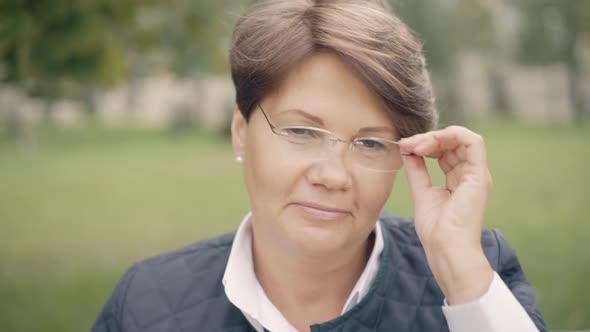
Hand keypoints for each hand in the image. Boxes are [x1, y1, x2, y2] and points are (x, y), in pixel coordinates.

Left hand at [399, 125, 493, 304]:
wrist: (445, 247)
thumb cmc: (435, 228)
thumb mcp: (421, 191)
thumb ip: (417, 170)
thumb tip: (407, 150)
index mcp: (459, 179)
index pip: (445, 151)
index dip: (425, 144)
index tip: (404, 147)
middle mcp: (471, 174)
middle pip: (452, 142)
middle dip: (427, 138)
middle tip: (406, 144)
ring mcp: (477, 174)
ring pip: (462, 138)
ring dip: (435, 136)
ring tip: (415, 145)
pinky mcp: (479, 175)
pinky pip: (474, 142)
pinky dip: (451, 135)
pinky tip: (429, 144)